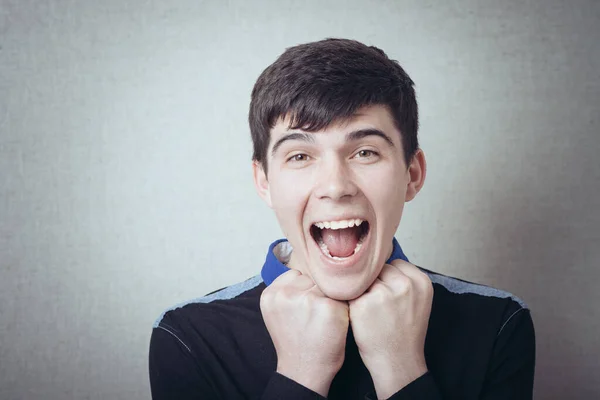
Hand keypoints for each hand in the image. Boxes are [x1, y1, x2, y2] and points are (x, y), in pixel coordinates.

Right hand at [260, 269, 349, 396]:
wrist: (304, 371)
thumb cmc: (295, 340)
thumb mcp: (278, 312)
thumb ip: (286, 289)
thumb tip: (308, 265)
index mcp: (270, 294)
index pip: (297, 275)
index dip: (305, 290)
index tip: (304, 308)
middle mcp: (286, 295)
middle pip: (313, 278)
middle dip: (317, 293)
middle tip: (314, 316)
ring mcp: (307, 300)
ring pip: (328, 286)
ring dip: (330, 298)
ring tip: (323, 319)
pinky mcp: (328, 308)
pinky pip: (342, 297)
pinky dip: (342, 309)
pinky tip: (334, 323)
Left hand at [349, 260, 432, 398]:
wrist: (398, 362)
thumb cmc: (404, 332)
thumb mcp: (417, 300)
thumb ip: (405, 279)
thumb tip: (381, 258)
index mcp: (420, 282)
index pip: (395, 263)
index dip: (388, 279)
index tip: (389, 295)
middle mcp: (404, 285)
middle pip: (378, 269)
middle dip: (375, 283)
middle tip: (378, 305)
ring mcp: (383, 294)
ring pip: (363, 279)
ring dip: (362, 291)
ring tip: (370, 310)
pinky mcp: (363, 304)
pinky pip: (351, 292)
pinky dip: (352, 301)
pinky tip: (360, 315)